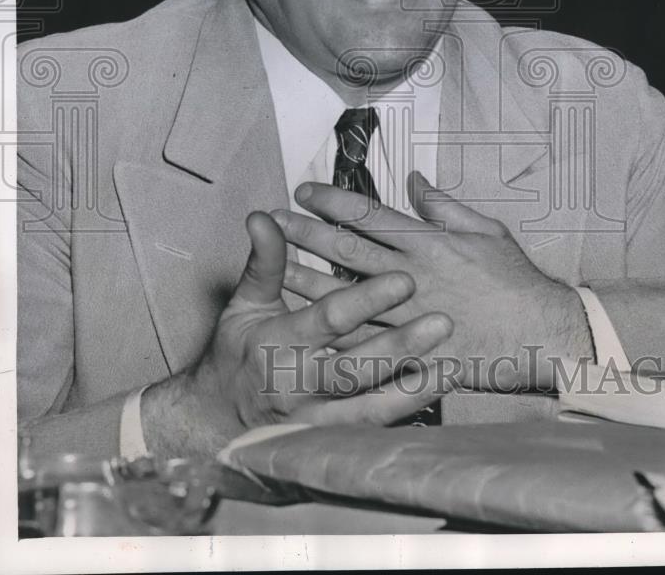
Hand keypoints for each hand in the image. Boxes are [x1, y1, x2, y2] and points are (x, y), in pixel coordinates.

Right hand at [141, 209, 453, 458]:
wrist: (212, 421)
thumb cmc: (236, 354)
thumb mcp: (245, 304)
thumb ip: (265, 262)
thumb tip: (263, 217)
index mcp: (279, 342)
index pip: (328, 318)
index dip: (366, 298)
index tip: (405, 278)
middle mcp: (297, 385)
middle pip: (355, 367)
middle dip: (401, 345)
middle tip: (443, 321)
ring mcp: (312, 422)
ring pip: (368, 408)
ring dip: (412, 390)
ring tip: (452, 368)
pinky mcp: (325, 447)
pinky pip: (369, 436)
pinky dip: (401, 419)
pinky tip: (431, 402)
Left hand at [275, 172, 592, 392]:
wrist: (543, 332)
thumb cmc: (516, 279)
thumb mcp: (487, 231)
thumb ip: (445, 206)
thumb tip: (415, 178)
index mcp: (428, 243)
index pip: (369, 215)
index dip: (332, 200)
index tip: (303, 191)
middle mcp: (412, 276)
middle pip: (347, 252)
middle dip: (306, 234)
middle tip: (272, 221)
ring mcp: (409, 317)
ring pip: (346, 299)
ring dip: (307, 283)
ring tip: (273, 269)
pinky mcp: (414, 353)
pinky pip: (367, 349)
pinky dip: (335, 340)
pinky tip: (305, 332)